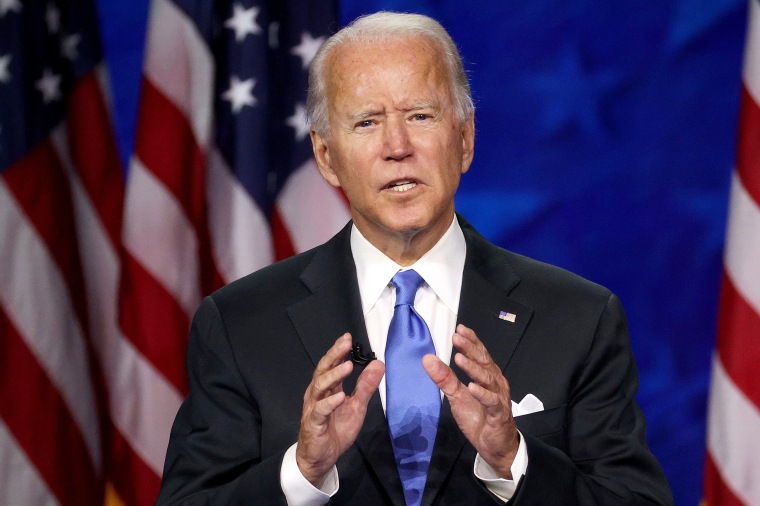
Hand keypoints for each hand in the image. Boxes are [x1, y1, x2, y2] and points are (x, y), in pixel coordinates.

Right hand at [296, 333, 384, 484]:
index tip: (348, 338)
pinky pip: (320, 410)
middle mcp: (318, 394)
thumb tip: (379, 364)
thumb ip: (366, 386)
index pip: (332, 365)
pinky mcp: (313, 423)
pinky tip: (340, 396)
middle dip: (334, 355)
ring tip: (347, 366)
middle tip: (345, 343)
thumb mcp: (357, 406)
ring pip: (320, 387)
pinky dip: (330, 402)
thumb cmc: (335, 430)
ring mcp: (313, 408)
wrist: (321, 458)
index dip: (339, 351)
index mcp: (328, 388)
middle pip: (323, 370)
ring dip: (333, 375)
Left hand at [422, 324, 518, 477]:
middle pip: (483, 362)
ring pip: (487, 379)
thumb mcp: (457, 396)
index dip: (471, 341)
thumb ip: (445, 378)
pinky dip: (482, 394)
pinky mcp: (498, 414)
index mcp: (487, 376)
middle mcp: (495, 383)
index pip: (480, 354)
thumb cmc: (479, 417)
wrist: (495, 445)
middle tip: (457, 338)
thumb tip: (427, 359)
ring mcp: (498, 397)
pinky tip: (472, 387)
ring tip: (459, 358)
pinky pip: (491, 402)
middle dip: (470, 349)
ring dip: (473, 368)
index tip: (459, 329)